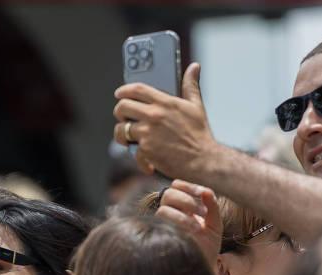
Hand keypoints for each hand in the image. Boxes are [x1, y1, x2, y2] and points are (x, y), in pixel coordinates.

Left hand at [114, 63, 218, 179]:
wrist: (202, 160)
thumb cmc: (199, 134)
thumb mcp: (196, 106)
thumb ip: (191, 86)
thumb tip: (194, 67)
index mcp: (165, 102)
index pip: (137, 89)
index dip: (124, 90)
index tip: (119, 94)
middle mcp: (154, 115)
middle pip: (122, 107)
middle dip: (120, 112)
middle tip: (124, 118)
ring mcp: (148, 133)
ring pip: (121, 130)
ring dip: (122, 134)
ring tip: (129, 139)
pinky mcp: (145, 150)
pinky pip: (132, 151)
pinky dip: (139, 158)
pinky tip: (148, 160)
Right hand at [156, 179, 221, 263]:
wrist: (203, 267)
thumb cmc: (208, 246)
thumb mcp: (215, 224)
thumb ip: (212, 206)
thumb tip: (207, 191)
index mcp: (182, 207)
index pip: (176, 186)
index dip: (188, 186)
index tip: (203, 193)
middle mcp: (170, 213)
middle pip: (168, 194)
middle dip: (186, 199)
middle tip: (203, 212)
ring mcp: (164, 225)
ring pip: (163, 209)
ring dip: (182, 213)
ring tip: (198, 225)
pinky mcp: (161, 236)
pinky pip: (162, 223)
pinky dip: (180, 223)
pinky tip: (193, 231)